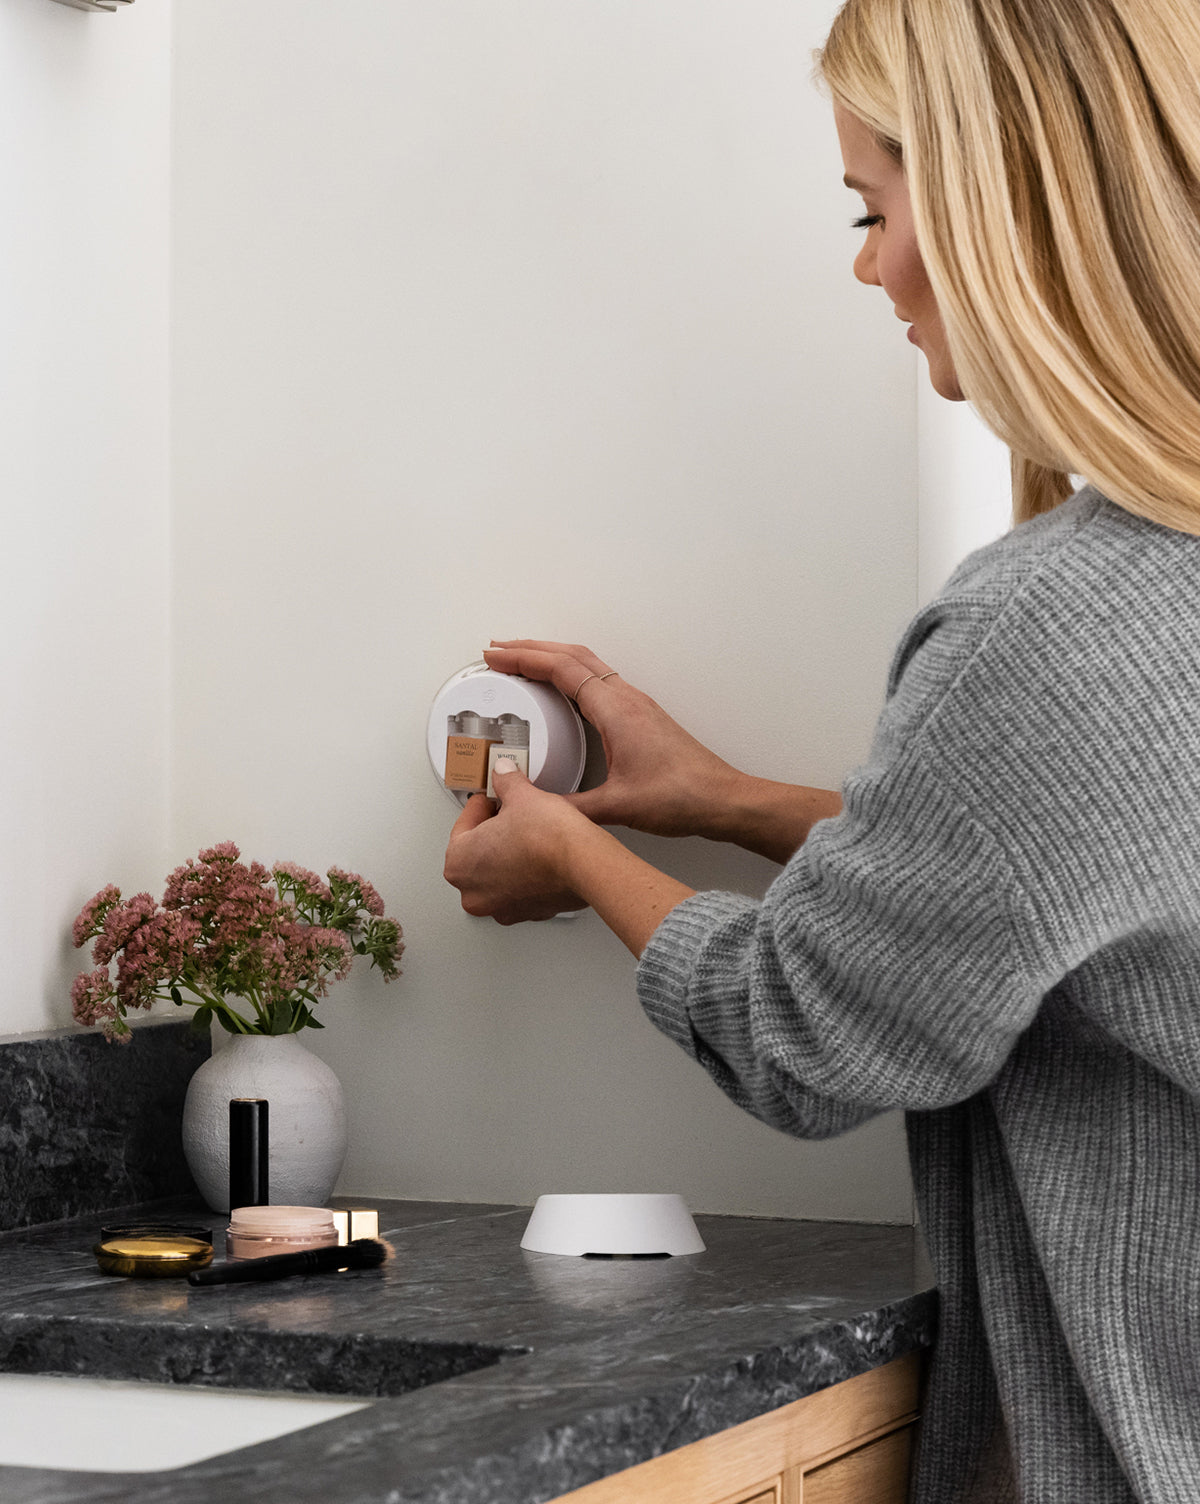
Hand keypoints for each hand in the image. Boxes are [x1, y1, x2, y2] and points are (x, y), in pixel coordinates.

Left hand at [443, 765, 589, 923]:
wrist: (585, 864)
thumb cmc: (549, 837)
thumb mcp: (521, 795)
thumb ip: (506, 781)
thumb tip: (503, 774)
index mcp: (459, 862)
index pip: (464, 825)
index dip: (482, 805)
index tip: (493, 797)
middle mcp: (473, 892)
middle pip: (478, 853)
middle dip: (493, 832)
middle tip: (511, 813)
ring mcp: (500, 908)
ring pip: (498, 874)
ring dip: (508, 854)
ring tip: (527, 834)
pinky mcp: (528, 913)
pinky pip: (519, 889)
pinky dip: (526, 874)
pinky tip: (540, 857)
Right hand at [484, 640, 741, 841]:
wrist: (722, 799)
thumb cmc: (682, 797)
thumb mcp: (616, 807)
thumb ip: (570, 808)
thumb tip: (535, 808)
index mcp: (615, 709)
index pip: (560, 668)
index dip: (522, 658)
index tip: (495, 656)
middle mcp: (626, 698)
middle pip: (571, 656)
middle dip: (530, 648)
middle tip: (498, 650)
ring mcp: (635, 704)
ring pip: (587, 664)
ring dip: (551, 656)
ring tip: (521, 661)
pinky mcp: (641, 716)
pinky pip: (598, 679)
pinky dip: (571, 672)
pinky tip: (562, 688)